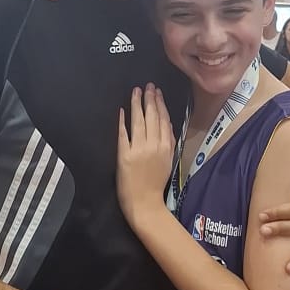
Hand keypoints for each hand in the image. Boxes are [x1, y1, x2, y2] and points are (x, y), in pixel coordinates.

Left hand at [117, 85, 174, 228]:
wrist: (145, 203)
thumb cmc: (156, 184)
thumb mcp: (169, 161)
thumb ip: (169, 142)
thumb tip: (167, 124)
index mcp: (166, 147)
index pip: (163, 120)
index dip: (160, 104)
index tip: (157, 92)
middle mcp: (154, 145)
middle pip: (152, 117)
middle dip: (149, 99)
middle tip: (147, 86)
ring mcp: (139, 149)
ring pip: (139, 121)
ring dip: (136, 104)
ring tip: (135, 91)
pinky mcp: (125, 155)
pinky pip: (123, 134)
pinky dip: (122, 121)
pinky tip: (121, 110)